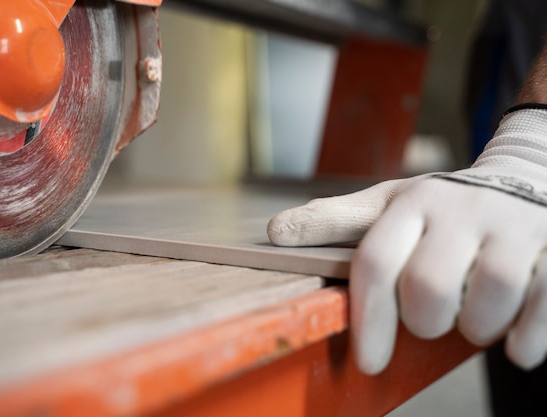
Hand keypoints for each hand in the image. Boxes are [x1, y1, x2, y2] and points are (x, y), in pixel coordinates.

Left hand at [267, 109, 546, 373]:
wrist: (527, 175)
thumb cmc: (444, 204)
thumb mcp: (387, 204)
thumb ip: (334, 221)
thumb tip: (274, 233)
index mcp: (412, 203)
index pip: (376, 262)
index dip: (368, 320)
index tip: (369, 362)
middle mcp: (461, 210)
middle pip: (429, 288)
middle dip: (425, 322)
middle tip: (431, 321)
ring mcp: (513, 226)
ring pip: (489, 297)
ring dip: (476, 328)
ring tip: (473, 319)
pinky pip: (545, 302)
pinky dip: (529, 335)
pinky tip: (516, 343)